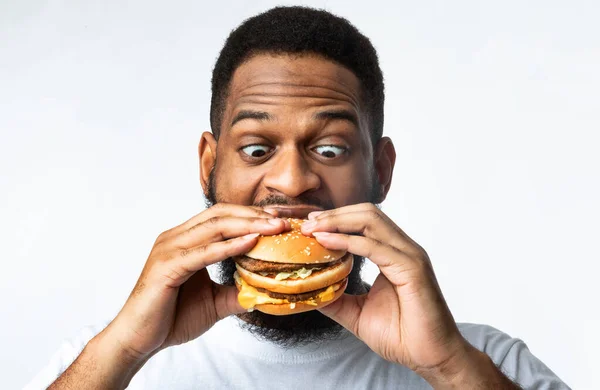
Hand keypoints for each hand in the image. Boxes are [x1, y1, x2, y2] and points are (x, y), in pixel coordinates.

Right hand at [105, 204, 289, 360]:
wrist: (139, 339)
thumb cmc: (171, 318)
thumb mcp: (214, 302)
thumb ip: (236, 292)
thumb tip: (264, 292)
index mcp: (184, 240)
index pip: (222, 216)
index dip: (251, 215)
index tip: (279, 220)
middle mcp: (175, 237)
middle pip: (221, 215)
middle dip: (254, 216)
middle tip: (283, 221)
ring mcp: (169, 249)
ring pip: (214, 227)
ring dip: (248, 225)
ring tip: (275, 228)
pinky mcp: (167, 266)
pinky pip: (203, 252)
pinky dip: (229, 246)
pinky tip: (251, 242)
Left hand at [301, 203, 471, 382]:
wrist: (431, 358)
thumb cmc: (402, 336)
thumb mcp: (357, 313)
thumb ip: (335, 298)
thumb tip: (308, 290)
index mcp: (393, 253)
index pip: (363, 222)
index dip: (335, 219)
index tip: (309, 225)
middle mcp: (402, 249)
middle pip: (366, 213)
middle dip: (333, 215)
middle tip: (306, 224)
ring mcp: (409, 256)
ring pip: (371, 221)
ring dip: (337, 221)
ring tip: (313, 229)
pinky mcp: (412, 268)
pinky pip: (374, 247)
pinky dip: (347, 241)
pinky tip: (326, 242)